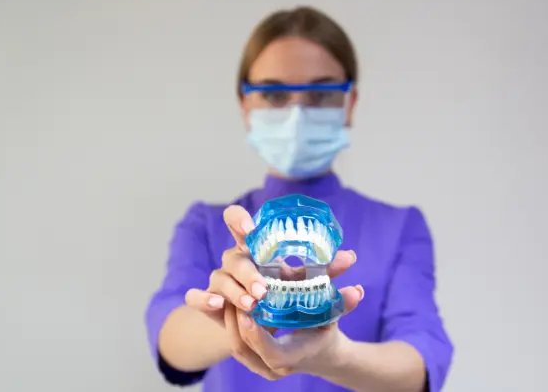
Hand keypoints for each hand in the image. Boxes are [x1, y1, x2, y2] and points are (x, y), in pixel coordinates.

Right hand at [183, 204, 361, 379]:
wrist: (263, 327)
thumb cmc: (284, 296)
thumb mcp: (305, 283)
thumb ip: (327, 271)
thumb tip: (351, 257)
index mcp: (255, 249)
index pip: (236, 221)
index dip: (238, 220)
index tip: (250, 227)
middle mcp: (235, 261)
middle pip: (232, 256)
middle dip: (247, 272)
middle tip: (263, 289)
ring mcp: (220, 282)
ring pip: (218, 278)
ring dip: (234, 290)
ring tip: (252, 304)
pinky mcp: (209, 303)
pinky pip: (196, 298)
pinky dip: (203, 300)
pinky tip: (218, 307)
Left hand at [233, 284, 362, 378]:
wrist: (324, 356)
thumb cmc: (327, 333)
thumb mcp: (334, 316)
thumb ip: (343, 304)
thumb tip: (358, 291)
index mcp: (294, 357)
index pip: (269, 351)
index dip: (255, 332)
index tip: (246, 308)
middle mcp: (276, 367)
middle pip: (245, 348)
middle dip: (233, 321)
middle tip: (232, 293)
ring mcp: (263, 367)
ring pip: (237, 348)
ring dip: (229, 322)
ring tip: (228, 296)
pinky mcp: (254, 361)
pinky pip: (237, 346)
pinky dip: (231, 327)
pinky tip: (230, 304)